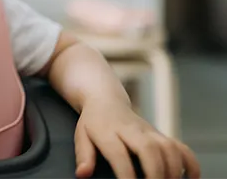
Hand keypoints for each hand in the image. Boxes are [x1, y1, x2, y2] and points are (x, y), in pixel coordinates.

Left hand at [74, 99, 199, 178]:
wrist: (105, 100)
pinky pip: (181, 147)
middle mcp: (132, 129)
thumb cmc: (92, 123)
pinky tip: (190, 178)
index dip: (126, 174)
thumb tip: (82, 174)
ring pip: (168, 147)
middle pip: (149, 149)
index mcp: (108, 131)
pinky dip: (190, 163)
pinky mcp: (161, 134)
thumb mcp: (81, 136)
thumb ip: (83, 156)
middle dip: (155, 173)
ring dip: (173, 170)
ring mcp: (149, 131)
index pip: (119, 154)